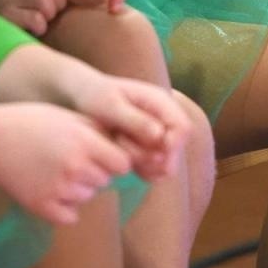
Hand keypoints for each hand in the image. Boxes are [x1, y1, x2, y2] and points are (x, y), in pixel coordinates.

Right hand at [0, 0, 72, 35]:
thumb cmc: (12, 18)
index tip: (60, 6)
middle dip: (55, 6)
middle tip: (45, 16)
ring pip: (45, 1)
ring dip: (47, 17)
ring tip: (38, 22)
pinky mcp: (3, 13)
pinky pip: (36, 19)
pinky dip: (39, 27)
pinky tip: (31, 30)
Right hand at [0, 103, 134, 224]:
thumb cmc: (32, 123)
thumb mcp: (69, 117)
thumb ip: (99, 132)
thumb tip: (126, 149)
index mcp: (84, 142)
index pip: (123, 164)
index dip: (115, 159)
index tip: (103, 154)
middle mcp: (75, 168)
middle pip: (105, 180)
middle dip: (96, 171)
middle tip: (71, 158)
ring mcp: (59, 190)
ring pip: (88, 196)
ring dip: (79, 187)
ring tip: (56, 169)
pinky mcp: (43, 208)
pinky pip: (70, 215)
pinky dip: (64, 206)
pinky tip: (48, 185)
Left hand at [65, 70, 191, 181]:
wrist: (84, 98)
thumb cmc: (95, 96)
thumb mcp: (111, 105)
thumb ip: (135, 120)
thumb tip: (160, 136)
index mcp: (161, 102)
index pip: (183, 128)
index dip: (173, 145)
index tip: (153, 152)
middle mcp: (165, 119)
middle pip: (176, 149)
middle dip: (154, 157)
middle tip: (126, 151)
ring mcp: (158, 136)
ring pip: (167, 164)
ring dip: (145, 164)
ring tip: (119, 149)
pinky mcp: (149, 150)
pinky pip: (155, 171)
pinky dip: (142, 171)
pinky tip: (121, 160)